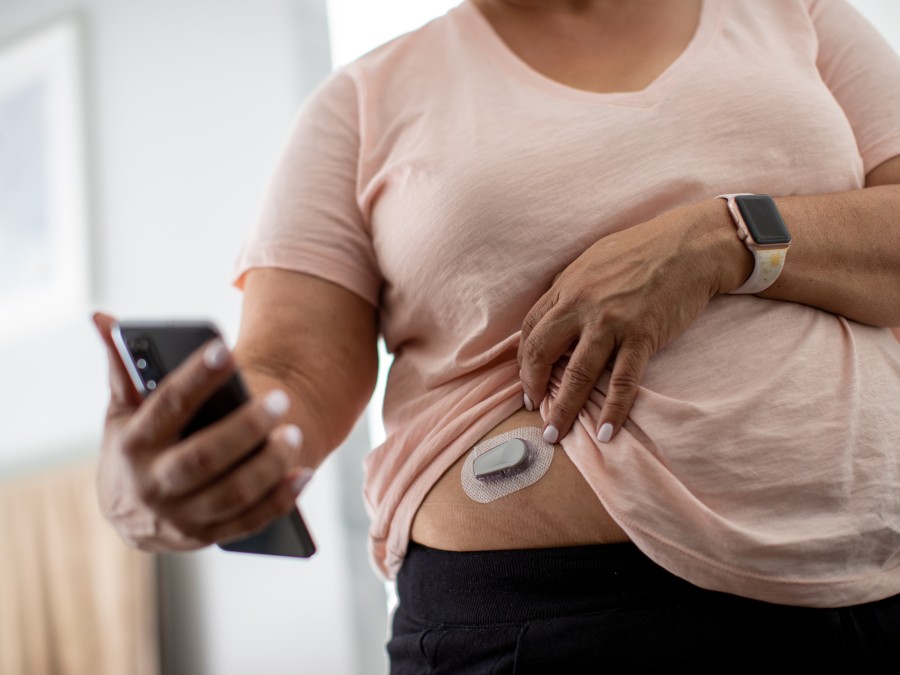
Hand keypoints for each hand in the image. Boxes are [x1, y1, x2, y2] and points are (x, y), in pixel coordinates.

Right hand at [93, 312, 312, 551]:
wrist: (128, 513)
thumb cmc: (134, 447)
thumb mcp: (123, 412)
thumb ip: (124, 369)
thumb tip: (104, 318)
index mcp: (133, 444)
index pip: (166, 406)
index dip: (195, 378)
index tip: (225, 350)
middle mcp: (153, 485)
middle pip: (203, 458)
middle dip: (245, 428)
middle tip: (283, 399)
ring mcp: (181, 517)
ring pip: (232, 494)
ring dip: (269, 466)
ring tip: (296, 434)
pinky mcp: (206, 537)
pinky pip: (250, 521)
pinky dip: (280, 500)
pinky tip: (305, 474)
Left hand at [517, 200, 748, 443]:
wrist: (690, 244)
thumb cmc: (642, 249)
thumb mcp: (593, 260)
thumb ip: (571, 288)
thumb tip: (554, 315)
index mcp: (567, 285)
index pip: (532, 328)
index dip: (524, 360)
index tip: (527, 381)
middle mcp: (581, 304)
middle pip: (542, 352)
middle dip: (532, 385)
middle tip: (532, 409)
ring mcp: (611, 321)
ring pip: (577, 373)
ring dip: (563, 408)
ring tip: (554, 433)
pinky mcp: (642, 336)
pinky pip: (623, 381)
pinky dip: (613, 410)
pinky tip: (605, 433)